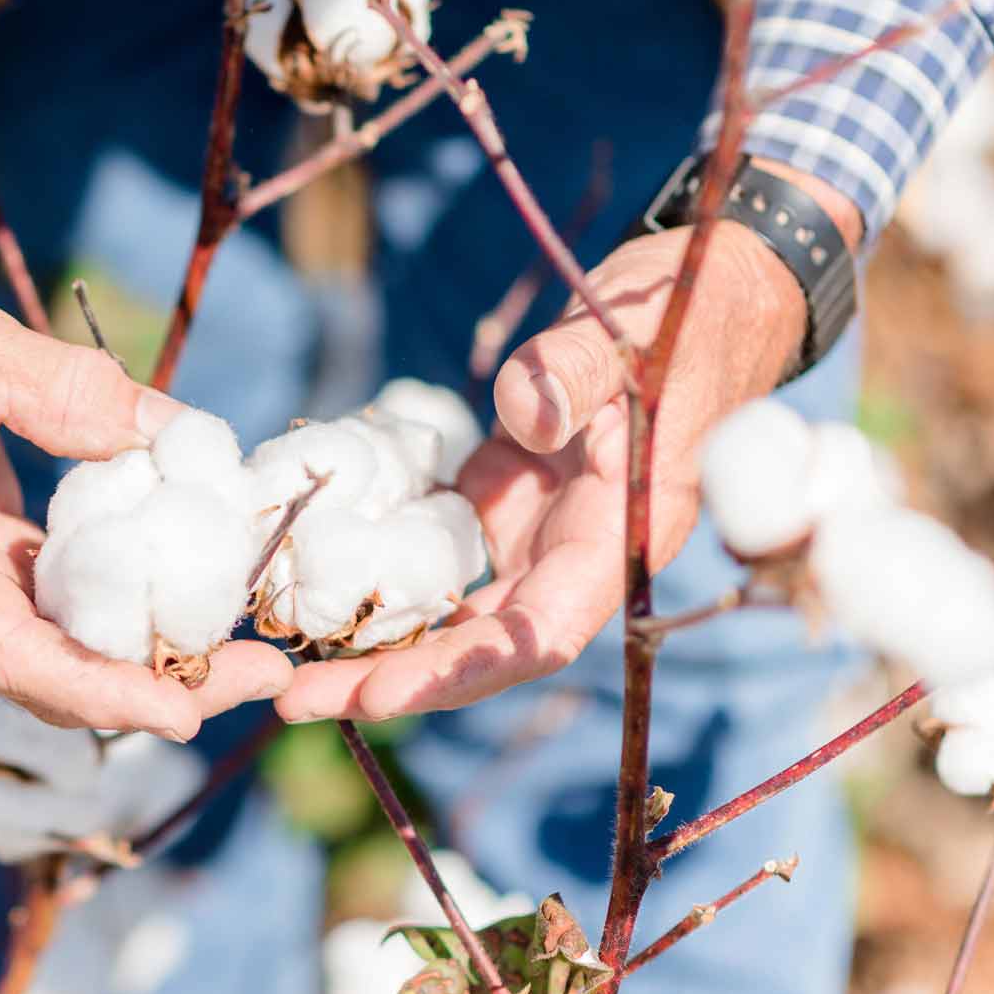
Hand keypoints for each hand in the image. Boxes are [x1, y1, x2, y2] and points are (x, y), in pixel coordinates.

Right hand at [0, 210, 294, 738]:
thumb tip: (172, 434)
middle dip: (155, 686)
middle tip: (262, 675)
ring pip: (53, 649)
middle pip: (45, 674)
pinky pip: (51, 605)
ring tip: (247, 647)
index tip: (184, 710)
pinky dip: (118, 605)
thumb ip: (69, 389)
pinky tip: (189, 590)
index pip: (8, 655)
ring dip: (146, 653)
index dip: (99, 692)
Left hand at [278, 162, 856, 721]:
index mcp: (624, 535)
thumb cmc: (682, 316)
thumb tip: (522, 414)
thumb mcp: (630, 335)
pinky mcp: (508, 496)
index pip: (540, 633)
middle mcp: (578, 552)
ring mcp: (538, 529)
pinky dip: (381, 576)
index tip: (379, 694)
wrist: (705, 293)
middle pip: (482, 644)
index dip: (462, 670)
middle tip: (294, 700)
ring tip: (289, 669)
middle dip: (393, 680)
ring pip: (455, 611)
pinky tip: (309, 588)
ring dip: (378, 643)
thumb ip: (575, 374)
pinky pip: (438, 554)